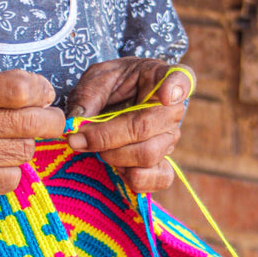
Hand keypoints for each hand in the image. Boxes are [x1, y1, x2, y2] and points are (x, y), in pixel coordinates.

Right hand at [0, 59, 64, 194]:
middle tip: (46, 116)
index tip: (41, 91)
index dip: (42, 90)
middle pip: (34, 125)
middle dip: (50, 119)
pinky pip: (12, 178)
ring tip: (10, 133)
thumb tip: (39, 93)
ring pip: (26, 152)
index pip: (24, 91)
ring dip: (26, 141)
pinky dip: (13, 167)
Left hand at [66, 57, 194, 191]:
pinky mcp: (164, 163)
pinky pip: (159, 179)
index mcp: (160, 77)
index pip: (180, 78)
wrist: (115, 103)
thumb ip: (87, 96)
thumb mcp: (95, 79)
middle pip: (144, 129)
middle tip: (78, 138)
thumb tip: (77, 121)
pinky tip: (116, 167)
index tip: (167, 95)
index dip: (176, 88)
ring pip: (147, 155)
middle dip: (105, 137)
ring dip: (112, 156)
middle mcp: (172, 109)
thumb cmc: (110, 85)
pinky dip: (133, 178)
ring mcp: (170, 138)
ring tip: (95, 148)